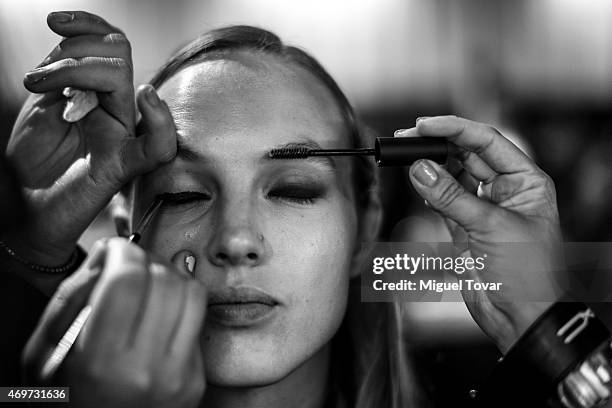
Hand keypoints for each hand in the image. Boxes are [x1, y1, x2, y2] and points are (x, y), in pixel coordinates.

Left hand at [3, 11, 175, 265]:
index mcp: (99, 93)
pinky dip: (160, 122)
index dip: (88, 25)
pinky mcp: (122, 166)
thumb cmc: (35, 159)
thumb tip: (75, 48)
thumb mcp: (41, 103)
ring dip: (72, 69)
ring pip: (123, 80)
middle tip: (37, 78)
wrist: (26, 206)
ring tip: (37, 88)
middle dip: (72, 51)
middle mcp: (116, 109)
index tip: (55, 22)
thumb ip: (63, 76)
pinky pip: (155, 149)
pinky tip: (148, 98)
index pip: (112, 46)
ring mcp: (122, 135)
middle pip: (117, 55)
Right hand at [23, 238, 206, 407]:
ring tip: (148, 280)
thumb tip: (107, 253)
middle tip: (129, 263)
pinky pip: (197, 320)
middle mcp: (147, 369)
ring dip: (170, 275)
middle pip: (165, 280)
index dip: (122, 251)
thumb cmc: (65, 400)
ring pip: (192, 293)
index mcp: (102, 362)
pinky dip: (180, 303)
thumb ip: (71, 297)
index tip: (113, 250)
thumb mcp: (44, 353)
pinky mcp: (196, 381)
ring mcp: (178, 376)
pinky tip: (160, 308)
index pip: (129, 279)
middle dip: (146, 258)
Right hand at [400, 116, 561, 351]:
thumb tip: (419, 169)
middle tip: (407, 140)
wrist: (520, 317)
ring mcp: (482, 207)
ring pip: (452, 176)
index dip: (455, 129)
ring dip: (430, 169)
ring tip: (407, 163)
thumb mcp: (490, 227)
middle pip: (466, 155)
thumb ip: (450, 197)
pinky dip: (428, 192)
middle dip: (438, 146)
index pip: (487, 141)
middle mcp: (504, 190)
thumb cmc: (527, 273)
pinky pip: (442, 199)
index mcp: (525, 181)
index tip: (425, 125)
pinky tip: (418, 185)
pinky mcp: (464, 226)